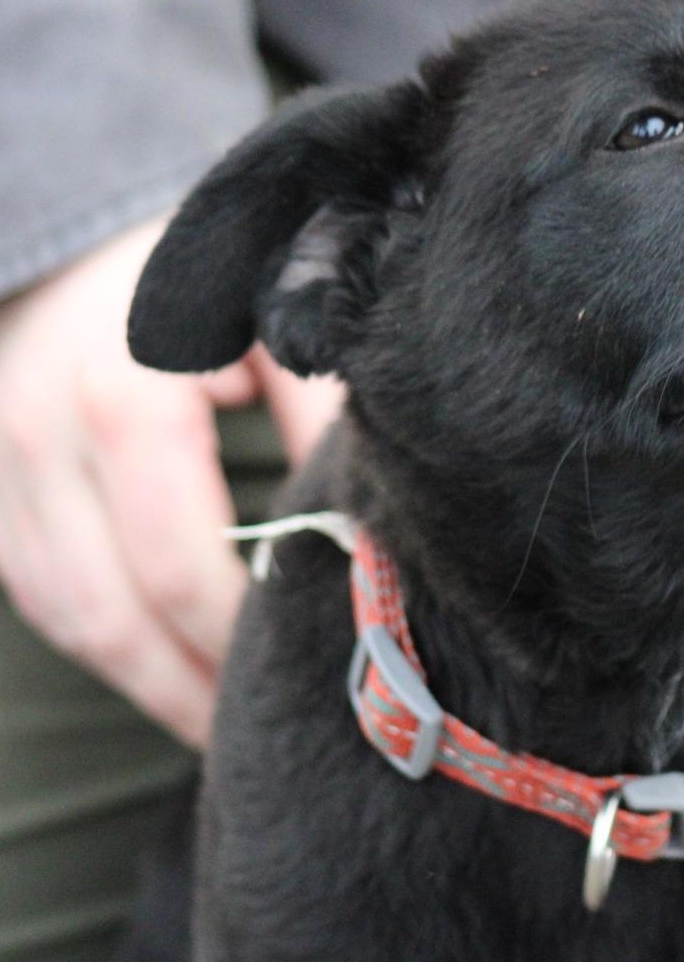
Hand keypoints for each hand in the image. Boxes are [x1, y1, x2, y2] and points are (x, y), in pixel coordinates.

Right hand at [0, 218, 342, 745]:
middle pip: (113, 615)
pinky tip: (155, 664)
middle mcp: (40, 440)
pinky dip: (96, 638)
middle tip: (254, 730)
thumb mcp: (272, 325)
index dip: (238, 637)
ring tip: (209, 721)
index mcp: (122, 399)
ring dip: (139, 681)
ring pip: (65, 618)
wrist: (85, 232)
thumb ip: (318, 411)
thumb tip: (372, 513)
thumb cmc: (202, 277)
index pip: (180, 567)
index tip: (292, 674)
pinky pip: (33, 589)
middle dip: (188, 687)